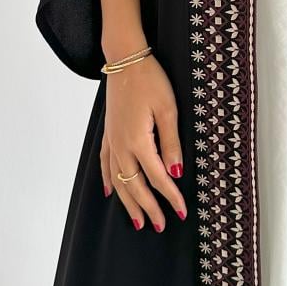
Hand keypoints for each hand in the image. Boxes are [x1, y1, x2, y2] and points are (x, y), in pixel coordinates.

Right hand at [100, 53, 186, 232]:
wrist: (126, 60)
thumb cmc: (150, 80)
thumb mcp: (168, 109)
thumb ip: (171, 143)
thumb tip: (175, 172)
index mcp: (138, 141)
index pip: (157, 177)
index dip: (170, 196)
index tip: (182, 211)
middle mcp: (122, 145)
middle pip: (135, 185)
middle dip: (148, 207)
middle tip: (161, 225)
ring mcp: (112, 140)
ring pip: (119, 180)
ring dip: (128, 201)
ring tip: (137, 221)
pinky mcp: (108, 133)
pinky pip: (105, 163)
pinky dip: (107, 179)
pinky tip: (109, 191)